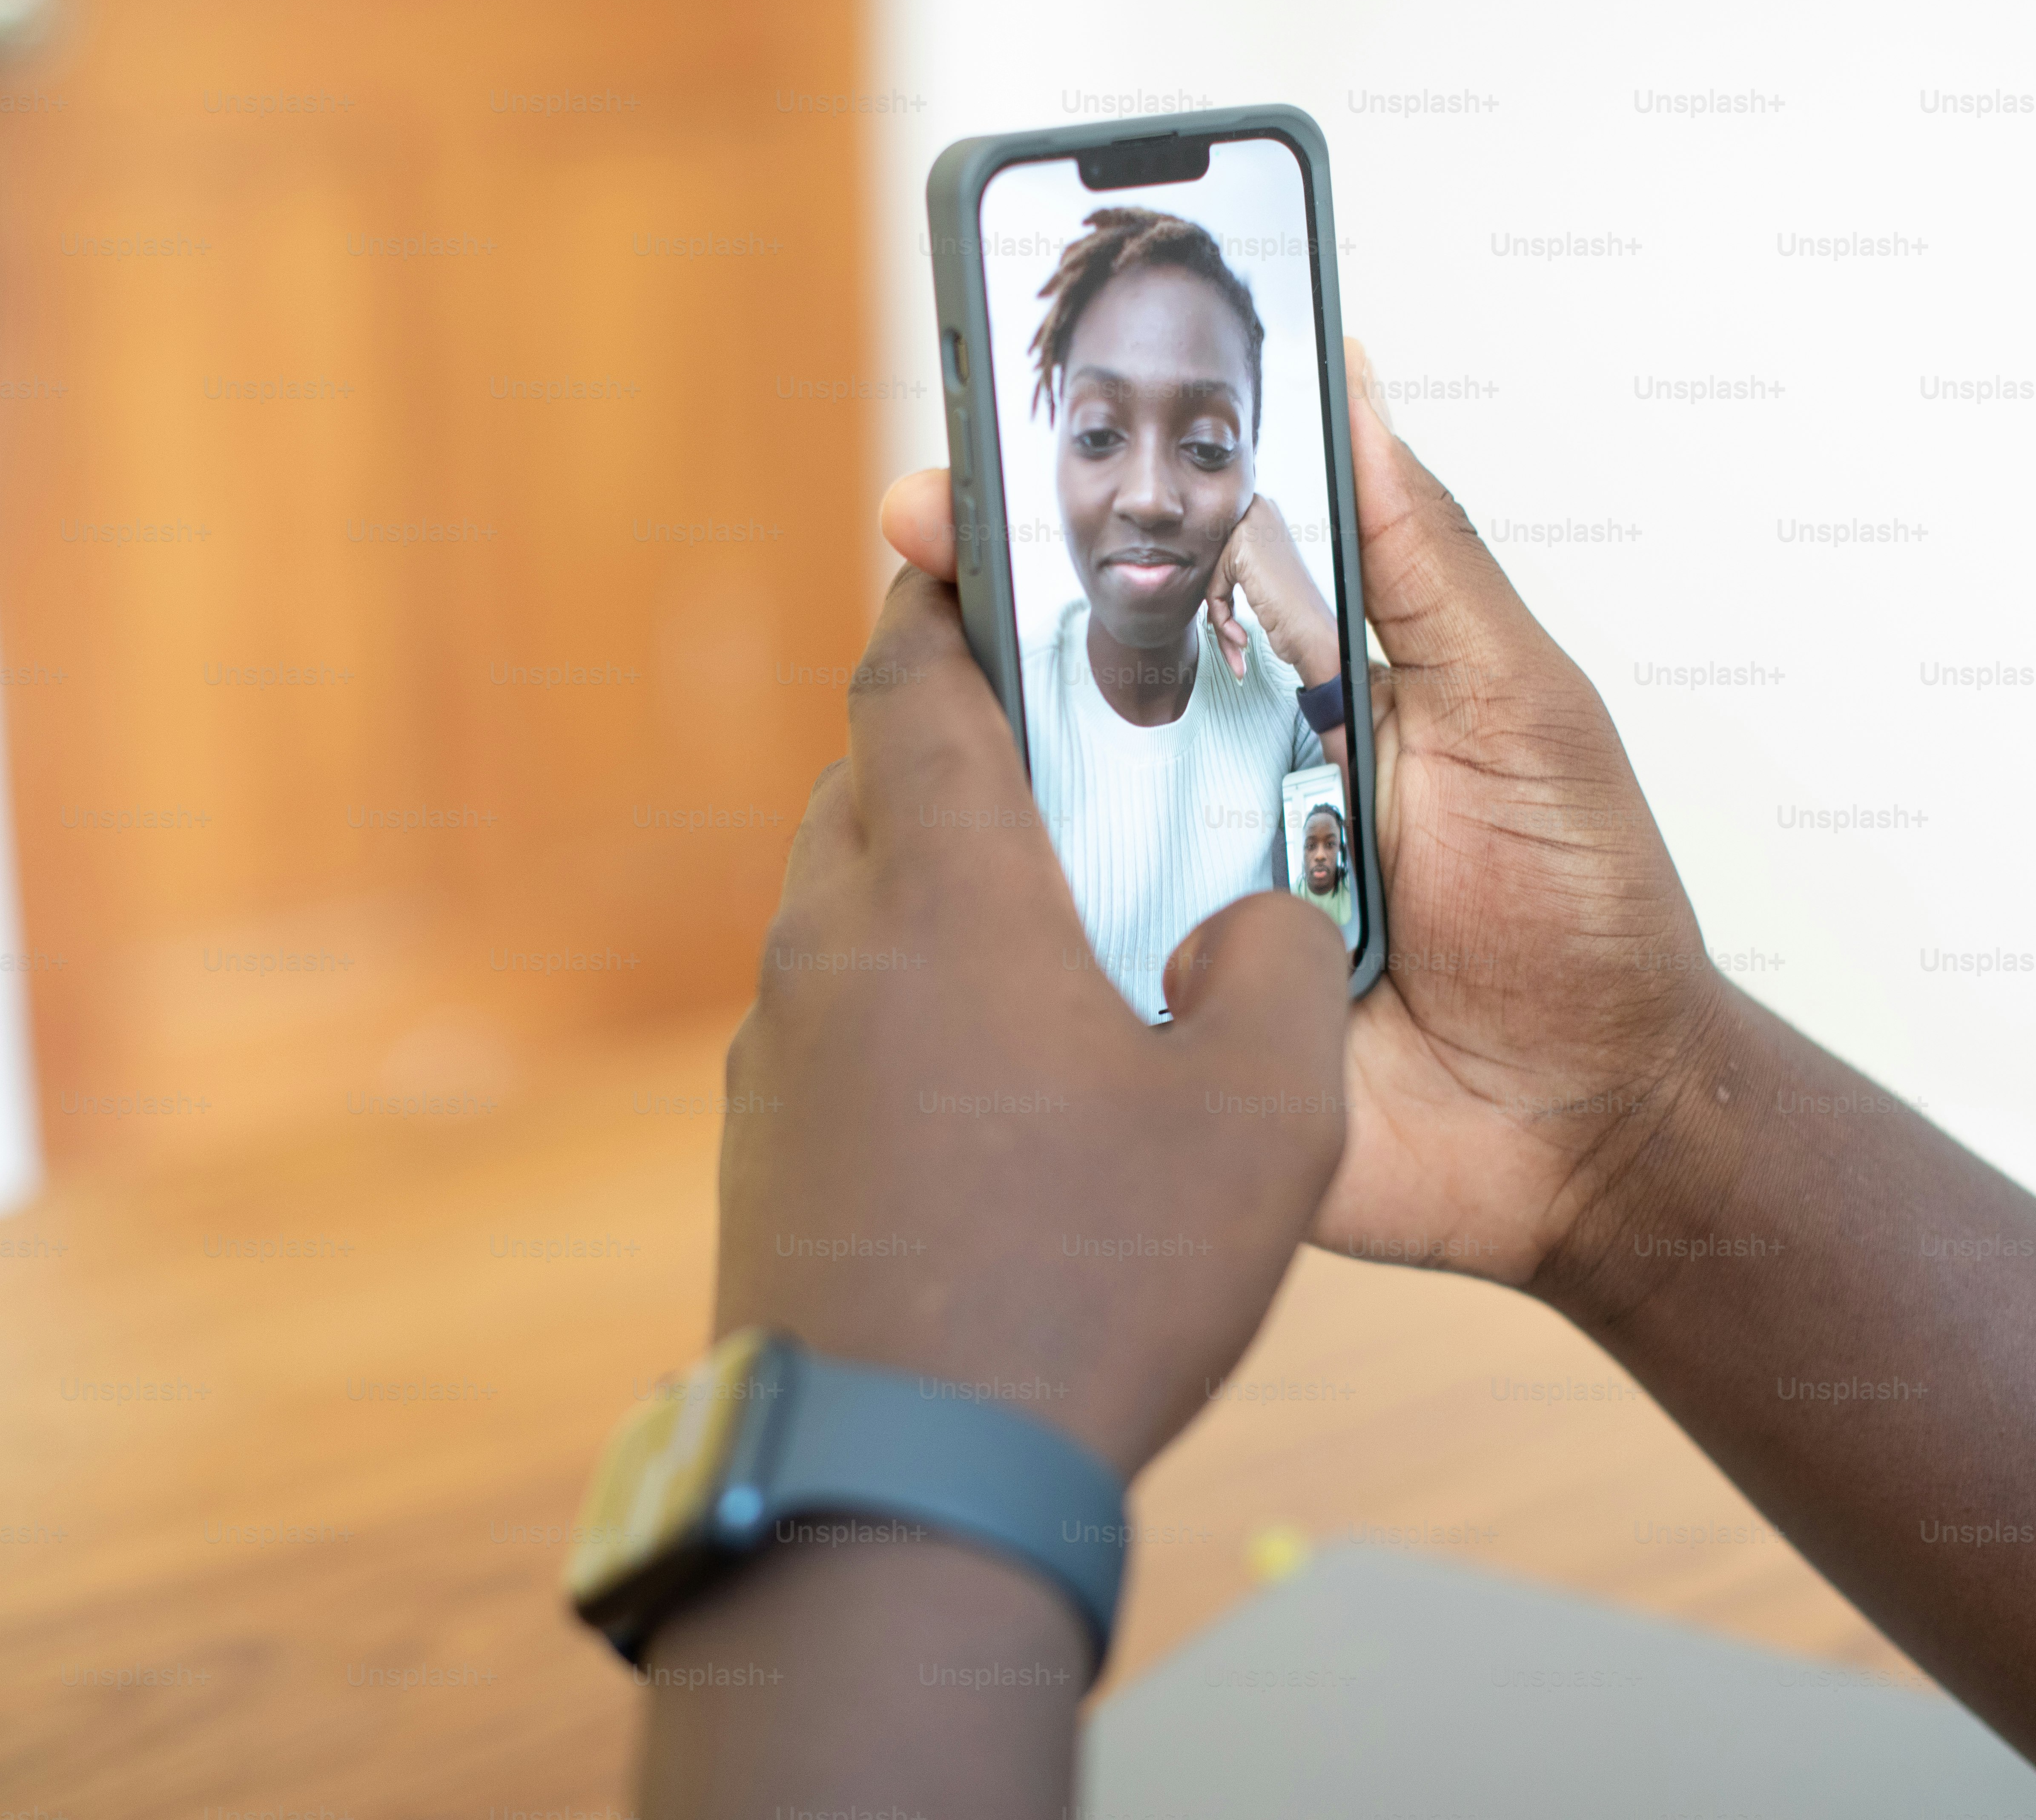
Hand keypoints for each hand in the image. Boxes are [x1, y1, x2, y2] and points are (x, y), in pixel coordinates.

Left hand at [713, 568, 1351, 1477]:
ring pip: (840, 900)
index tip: (963, 556)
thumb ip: (1274, 969)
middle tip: (1039, 744)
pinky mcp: (762, 1143)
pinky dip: (894, 991)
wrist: (898, 1479)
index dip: (940, 604)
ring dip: (921, 874)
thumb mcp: (1259, 1120)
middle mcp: (833, 947)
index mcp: (948, 897)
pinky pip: (827, 1013)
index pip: (915, 685)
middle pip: (868, 782)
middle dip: (944, 740)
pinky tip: (982, 1068)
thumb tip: (1242, 919)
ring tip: (1031, 911)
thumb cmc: (1089, 1285)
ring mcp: (777, 1051)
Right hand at [877, 346, 1726, 1309]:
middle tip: (920, 535)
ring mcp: (1165, 905)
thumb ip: (1422, 558)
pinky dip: (994, 925)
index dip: (1062, 517)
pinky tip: (940, 873)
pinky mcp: (1146, 1023)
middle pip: (1055, 690)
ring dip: (966, 759)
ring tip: (912, 687)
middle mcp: (1202, 792)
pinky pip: (1044, 967)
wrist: (1589, 1132)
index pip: (1149, 585)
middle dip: (970, 609)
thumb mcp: (1516, 704)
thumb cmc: (1580, 911)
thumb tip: (1352, 377)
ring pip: (1025, 820)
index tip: (983, 451)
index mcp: (1283, 700)